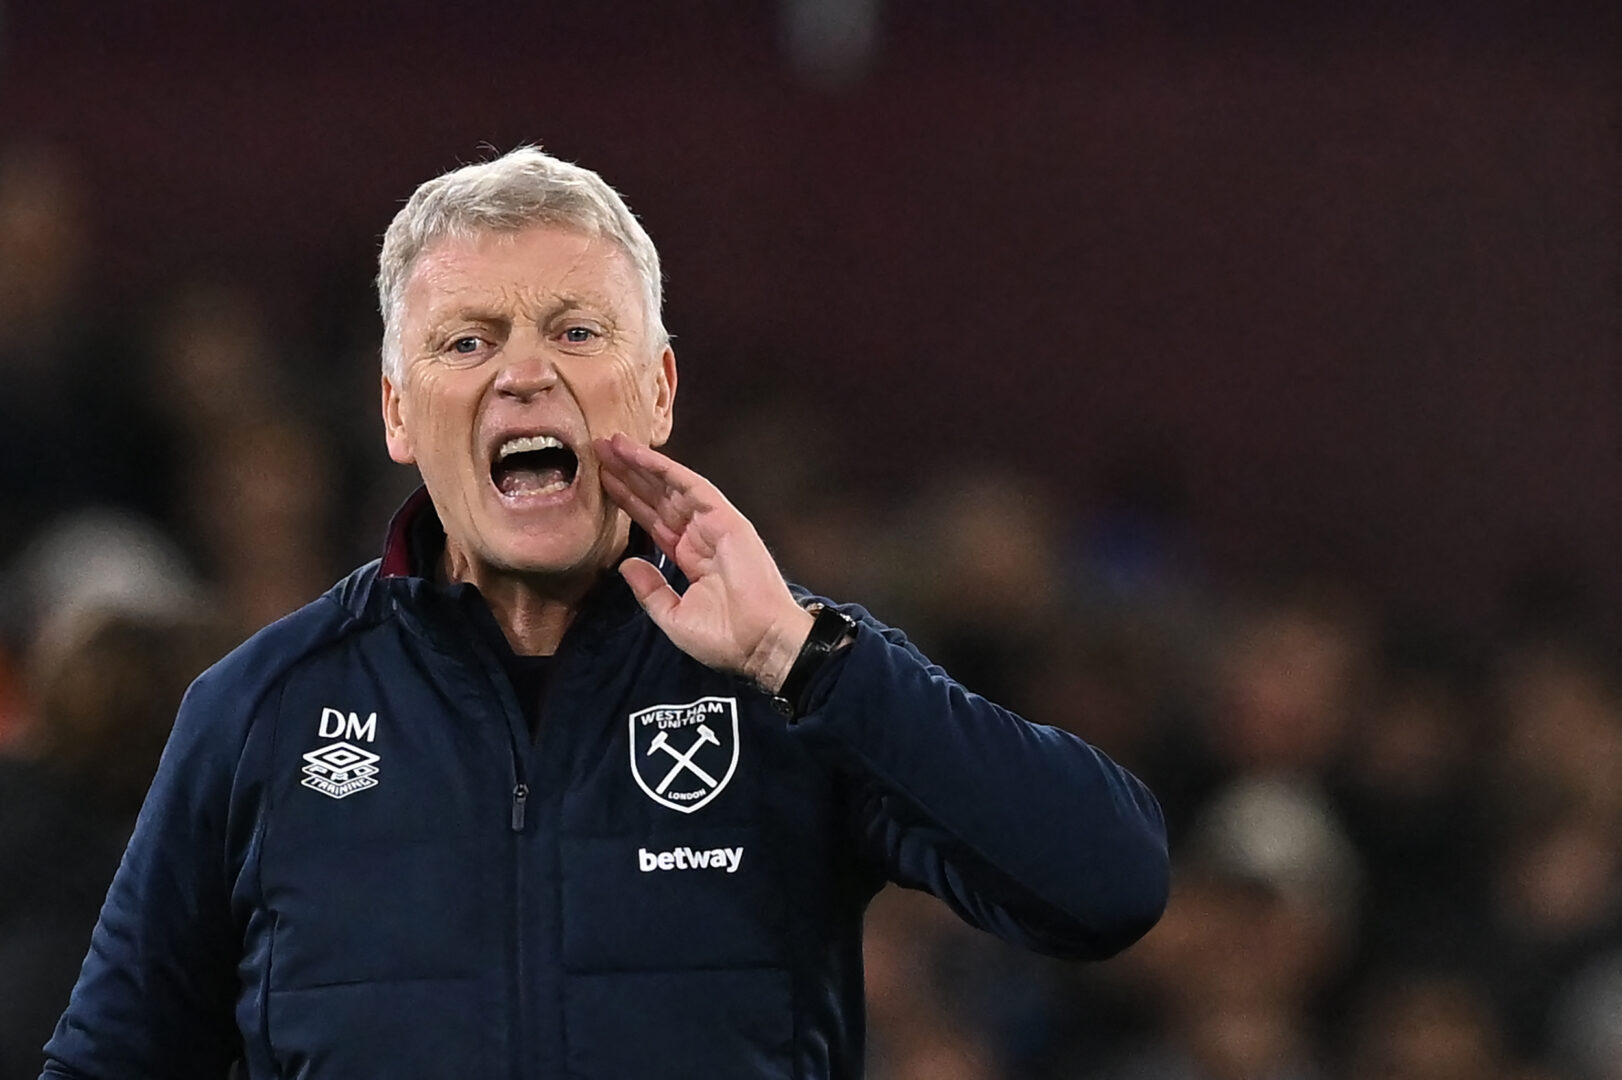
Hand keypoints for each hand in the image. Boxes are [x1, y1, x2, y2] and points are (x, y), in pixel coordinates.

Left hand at [595, 433, 813, 692]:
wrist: (759, 644)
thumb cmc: (723, 638)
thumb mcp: (673, 616)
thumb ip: (650, 589)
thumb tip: (626, 564)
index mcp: (690, 558)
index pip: (654, 521)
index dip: (629, 500)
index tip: (602, 481)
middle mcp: (700, 536)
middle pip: (658, 498)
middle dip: (629, 474)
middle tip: (599, 449)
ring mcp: (713, 524)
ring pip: (670, 487)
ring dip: (640, 464)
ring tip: (611, 443)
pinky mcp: (725, 518)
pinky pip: (690, 486)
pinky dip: (663, 468)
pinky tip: (638, 454)